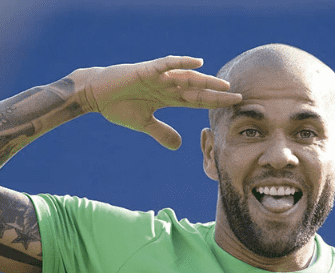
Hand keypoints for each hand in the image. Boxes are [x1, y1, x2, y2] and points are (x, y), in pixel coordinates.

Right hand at [81, 56, 241, 149]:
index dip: (215, 104)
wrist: (96, 94)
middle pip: (197, 90)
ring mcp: (158, 77)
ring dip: (205, 81)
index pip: (197, 101)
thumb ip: (162, 132)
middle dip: (217, 93)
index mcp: (168, 98)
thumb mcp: (144, 124)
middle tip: (239, 96)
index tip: (233, 107)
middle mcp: (167, 85)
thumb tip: (179, 146)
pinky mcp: (146, 70)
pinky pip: (167, 64)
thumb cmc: (118, 106)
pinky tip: (197, 63)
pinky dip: (181, 63)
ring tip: (223, 85)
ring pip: (187, 77)